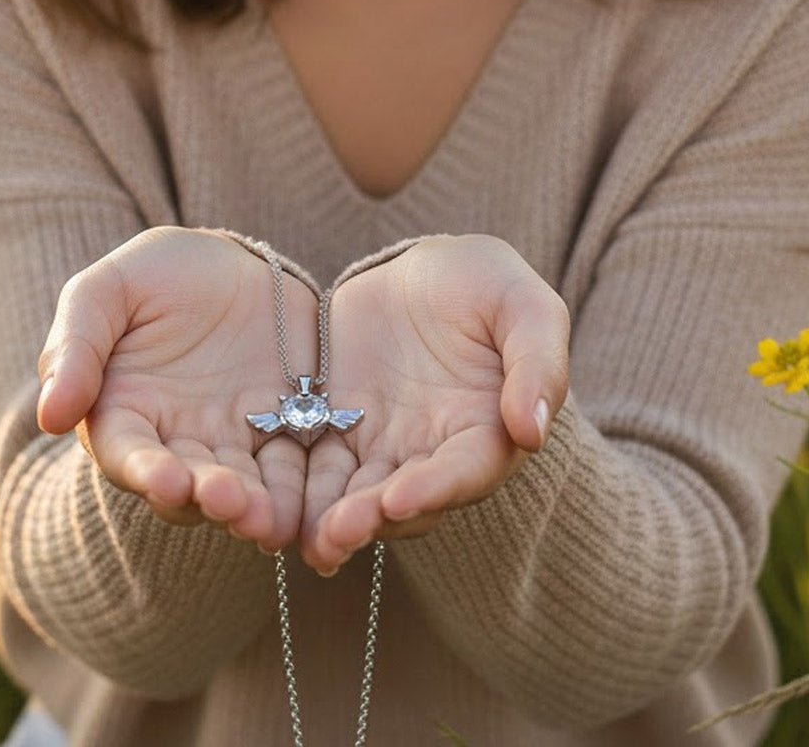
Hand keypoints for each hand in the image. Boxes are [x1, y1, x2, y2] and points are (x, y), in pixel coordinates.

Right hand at [36, 227, 319, 550]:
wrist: (231, 261)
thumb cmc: (156, 275)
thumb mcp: (105, 291)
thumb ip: (76, 347)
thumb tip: (51, 416)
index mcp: (125, 413)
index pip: (129, 454)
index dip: (146, 472)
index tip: (166, 481)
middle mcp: (178, 441)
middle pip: (190, 486)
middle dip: (209, 498)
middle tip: (230, 503)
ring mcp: (234, 441)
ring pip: (242, 489)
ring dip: (255, 510)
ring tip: (268, 519)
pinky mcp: (286, 431)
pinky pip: (294, 467)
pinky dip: (299, 491)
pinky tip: (309, 504)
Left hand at [300, 235, 569, 573]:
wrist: (423, 269)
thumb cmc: (485, 285)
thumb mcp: (524, 305)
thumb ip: (538, 363)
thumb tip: (533, 430)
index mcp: (486, 430)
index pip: (465, 470)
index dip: (435, 488)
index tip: (399, 499)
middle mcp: (432, 452)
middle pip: (404, 498)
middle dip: (371, 520)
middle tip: (336, 535)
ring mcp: (381, 445)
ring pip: (355, 494)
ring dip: (330, 521)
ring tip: (304, 539)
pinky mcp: (334, 428)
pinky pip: (313, 463)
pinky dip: (297, 489)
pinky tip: (270, 505)